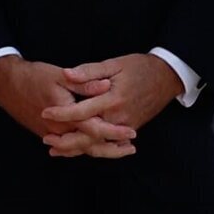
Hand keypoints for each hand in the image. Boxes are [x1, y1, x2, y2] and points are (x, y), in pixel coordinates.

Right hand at [0, 56, 135, 157]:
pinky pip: (68, 147)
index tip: (132, 132)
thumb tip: (107, 86)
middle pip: (89, 146)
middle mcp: (59, 130)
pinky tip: (95, 148)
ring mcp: (51, 134)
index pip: (95, 129)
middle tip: (132, 148)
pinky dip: (83, 149)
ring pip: (79, 149)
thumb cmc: (34, 76)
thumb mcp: (61, 76)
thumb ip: (85, 83)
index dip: (114, 131)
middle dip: (112, 148)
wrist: (7, 84)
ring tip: (119, 150)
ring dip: (100, 151)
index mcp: (65, 114)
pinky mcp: (47, 134)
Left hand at [40, 52, 179, 157]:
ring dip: (76, 149)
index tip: (45, 112)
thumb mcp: (114, 64)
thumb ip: (90, 71)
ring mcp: (126, 126)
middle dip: (65, 140)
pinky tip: (78, 149)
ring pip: (98, 144)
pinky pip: (109, 145)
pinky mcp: (131, 130)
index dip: (62, 113)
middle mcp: (119, 117)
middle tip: (46, 138)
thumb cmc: (140, 67)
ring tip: (56, 149)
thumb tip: (67, 74)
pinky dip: (92, 149)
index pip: (82, 111)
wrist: (167, 78)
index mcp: (113, 99)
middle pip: (88, 136)